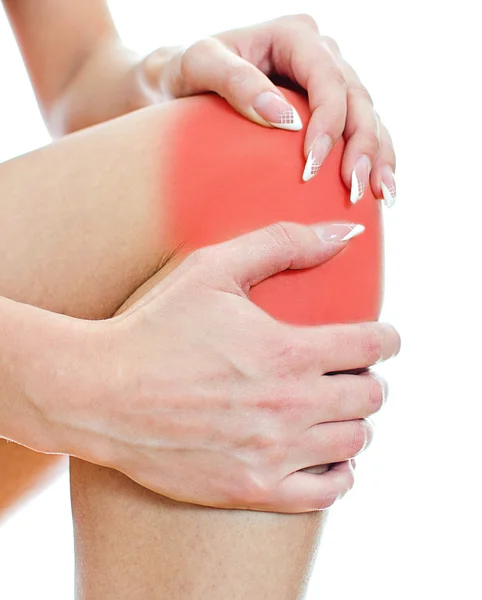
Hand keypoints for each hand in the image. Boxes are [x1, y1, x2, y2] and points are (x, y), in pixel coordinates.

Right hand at [27, 221, 399, 512]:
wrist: (101, 394)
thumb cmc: (155, 328)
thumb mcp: (213, 269)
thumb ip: (283, 244)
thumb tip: (345, 233)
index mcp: (288, 351)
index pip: (374, 345)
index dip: (386, 337)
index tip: (380, 337)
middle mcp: (290, 406)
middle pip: (372, 396)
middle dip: (368, 378)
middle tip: (347, 371)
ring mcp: (274, 453)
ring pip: (356, 441)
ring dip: (352, 420)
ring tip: (331, 408)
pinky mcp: (253, 488)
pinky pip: (329, 491)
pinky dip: (338, 472)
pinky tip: (323, 454)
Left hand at [136, 14, 395, 205]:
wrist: (175, 86)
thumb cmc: (183, 73)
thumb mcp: (198, 66)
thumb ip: (237, 83)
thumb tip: (286, 119)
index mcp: (294, 37)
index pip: (327, 79)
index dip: (329, 123)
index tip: (314, 166)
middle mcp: (319, 56)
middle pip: (357, 100)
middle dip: (362, 146)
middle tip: (356, 189)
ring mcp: (327, 83)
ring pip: (368, 117)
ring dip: (377, 157)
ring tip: (382, 195)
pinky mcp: (327, 111)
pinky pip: (358, 133)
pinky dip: (373, 160)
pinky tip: (379, 189)